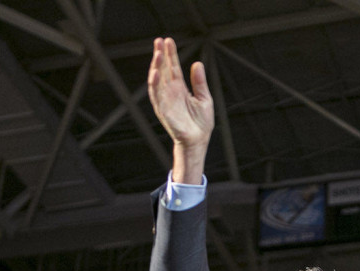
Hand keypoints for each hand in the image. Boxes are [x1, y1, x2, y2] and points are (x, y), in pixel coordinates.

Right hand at [147, 37, 213, 183]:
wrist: (199, 141)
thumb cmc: (201, 123)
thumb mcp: (204, 98)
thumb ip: (200, 82)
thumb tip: (197, 63)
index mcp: (180, 88)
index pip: (173, 67)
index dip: (170, 54)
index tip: (168, 40)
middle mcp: (171, 92)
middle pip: (163, 70)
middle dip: (160, 55)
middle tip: (158, 40)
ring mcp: (166, 100)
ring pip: (157, 80)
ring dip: (156, 67)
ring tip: (156, 53)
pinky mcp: (163, 110)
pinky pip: (156, 96)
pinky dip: (155, 84)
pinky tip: (155, 72)